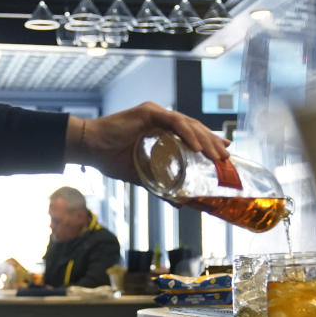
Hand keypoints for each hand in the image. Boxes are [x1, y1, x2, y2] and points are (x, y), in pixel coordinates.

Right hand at [65, 102, 229, 182]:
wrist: (89, 148)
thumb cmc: (110, 159)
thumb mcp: (142, 176)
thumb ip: (161, 187)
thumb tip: (180, 204)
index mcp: (161, 129)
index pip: (191, 134)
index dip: (209, 143)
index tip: (224, 154)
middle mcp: (161, 118)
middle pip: (194, 128)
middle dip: (212, 142)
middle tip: (226, 158)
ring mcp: (156, 114)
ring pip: (188, 124)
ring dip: (205, 139)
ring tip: (217, 154)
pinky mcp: (149, 112)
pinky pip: (175, 121)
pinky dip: (188, 133)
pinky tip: (197, 146)